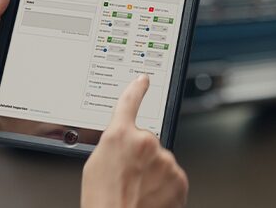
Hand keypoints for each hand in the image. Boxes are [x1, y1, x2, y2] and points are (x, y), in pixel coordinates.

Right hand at [81, 75, 188, 207]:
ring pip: (161, 162)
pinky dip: (164, 187)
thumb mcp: (96, 163)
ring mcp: (165, 160)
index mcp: (120, 135)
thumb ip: (114, 145)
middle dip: (141, 158)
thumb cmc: (102, 200)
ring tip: (137, 192)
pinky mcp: (179, 178)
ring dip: (153, 174)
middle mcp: (145, 142)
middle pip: (147, 143)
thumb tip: (124, 144)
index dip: (137, 89)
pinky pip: (172, 177)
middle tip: (127, 178)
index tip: (143, 80)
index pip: (129, 102)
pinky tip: (150, 197)